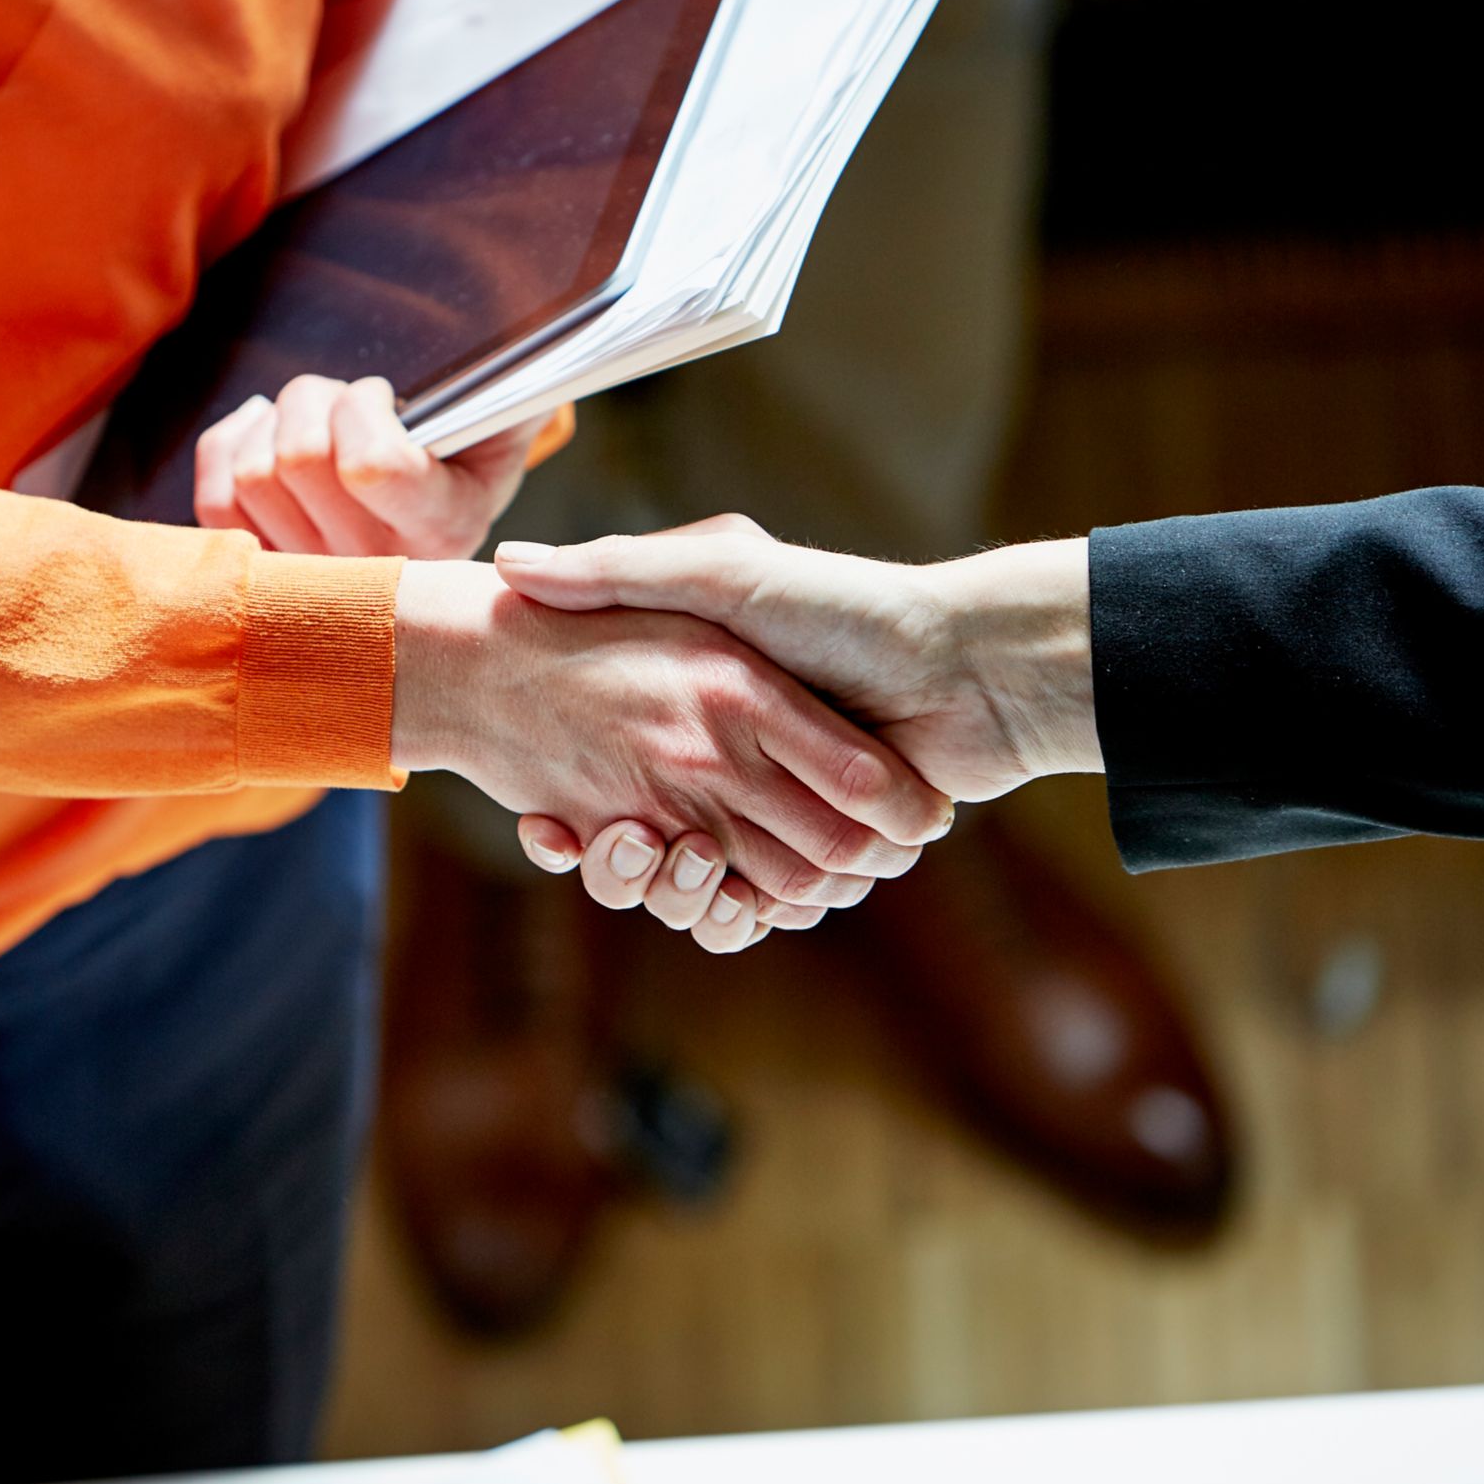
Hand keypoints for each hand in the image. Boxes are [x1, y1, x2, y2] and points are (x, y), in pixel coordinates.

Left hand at [195, 374, 540, 559]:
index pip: (369, 464)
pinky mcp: (269, 575)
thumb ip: (516, 384)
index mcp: (444, 530)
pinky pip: (215, 499)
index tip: (387, 400)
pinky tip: (269, 433)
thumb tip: (537, 352)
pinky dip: (232, 444)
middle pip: (296, 459)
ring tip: (320, 423)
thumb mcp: (508, 415)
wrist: (444, 504)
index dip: (362, 407)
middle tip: (348, 402)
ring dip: (277, 421)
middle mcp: (379, 572)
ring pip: (251, 474)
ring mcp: (318, 582)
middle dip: (316, 398)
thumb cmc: (472, 446)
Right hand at [490, 517, 1102, 945]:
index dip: (567, 815)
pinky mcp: (823, 863)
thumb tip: (514, 568)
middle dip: (611, 862)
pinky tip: (723, 895)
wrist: (969, 669)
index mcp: (706, 711)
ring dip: (663, 893)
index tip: (543, 820)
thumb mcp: (723, 574)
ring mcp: (777, 821)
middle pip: (640, 851)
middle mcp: (733, 772)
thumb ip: (624, 570)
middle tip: (589, 837)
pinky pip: (758, 912)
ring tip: (643, 851)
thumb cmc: (846, 612)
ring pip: (690, 893)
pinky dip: (732, 916)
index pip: (605, 777)